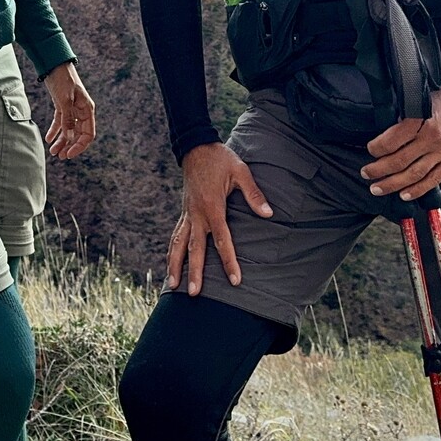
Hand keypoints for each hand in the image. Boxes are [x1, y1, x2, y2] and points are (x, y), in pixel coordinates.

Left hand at [41, 62, 95, 158]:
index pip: (88, 134)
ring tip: (53, 151)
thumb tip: (69, 137)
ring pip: (69, 130)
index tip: (69, 154)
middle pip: (78, 134)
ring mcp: (72, 108)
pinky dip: (55, 130)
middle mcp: (81, 110)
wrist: (54, 64)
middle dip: (69, 146)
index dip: (79, 146)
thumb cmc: (62, 79)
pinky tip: (48, 139)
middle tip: (59, 156)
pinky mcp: (62, 105)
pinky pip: (61, 122)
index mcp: (87, 109)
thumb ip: (67, 119)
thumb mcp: (65, 99)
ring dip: (62, 141)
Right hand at [166, 141, 271, 294]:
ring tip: (172, 287)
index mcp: (213, 207)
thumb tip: (269, 213)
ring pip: (178, 245)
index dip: (229, 261)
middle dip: (194, 272)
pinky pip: (176, 235)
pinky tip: (171, 265)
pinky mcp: (184, 212)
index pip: (222, 240)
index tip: (235, 280)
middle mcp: (197, 214)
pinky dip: (172, 252)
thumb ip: (253, 194)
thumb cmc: (220, 159)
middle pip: (195, 249)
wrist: (196, 147)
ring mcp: (188, 214)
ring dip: (175, 266)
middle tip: (194, 294)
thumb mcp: (240, 171)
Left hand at [361, 75, 440, 201]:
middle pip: (400, 160)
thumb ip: (405, 116)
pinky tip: (404, 194)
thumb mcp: (423, 98)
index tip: (370, 150)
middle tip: (366, 174)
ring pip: (414, 174)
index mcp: (422, 118)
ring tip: (378, 188)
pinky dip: (417, 190)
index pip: (392, 140)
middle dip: (379, 170)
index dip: (376, 149)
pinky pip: (433, 179)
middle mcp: (434, 137)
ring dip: (393, 184)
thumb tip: (384, 133)